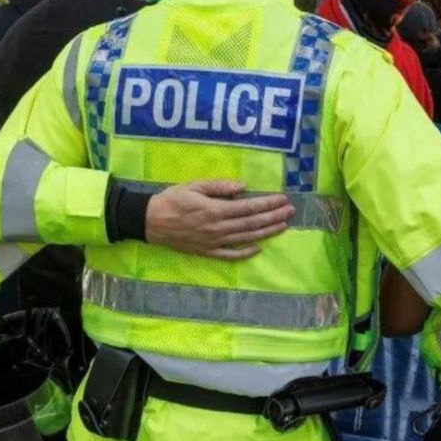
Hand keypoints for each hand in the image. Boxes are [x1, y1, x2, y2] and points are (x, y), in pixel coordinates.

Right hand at [146, 181, 294, 260]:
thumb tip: (243, 187)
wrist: (150, 221)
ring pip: (246, 238)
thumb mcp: (194, 186)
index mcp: (216, 210)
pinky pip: (229, 255)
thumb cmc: (172, 199)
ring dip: (266, 232)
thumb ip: (219, 186)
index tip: (283, 199)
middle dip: (273, 216)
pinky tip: (258, 248)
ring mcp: (214, 242)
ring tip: (283, 226)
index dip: (268, 203)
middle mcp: (218, 228)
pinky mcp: (207, 251)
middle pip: (252, 223)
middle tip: (290, 211)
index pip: (249, 207)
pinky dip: (245, 253)